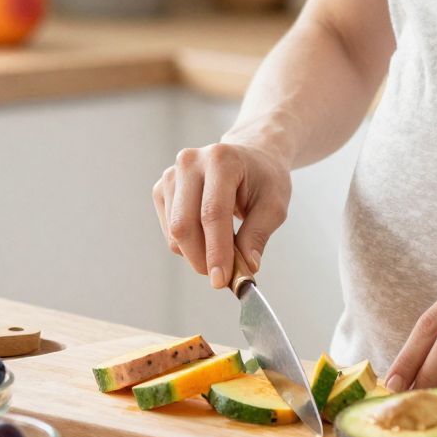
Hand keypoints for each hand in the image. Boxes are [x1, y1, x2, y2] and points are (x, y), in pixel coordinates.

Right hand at [151, 141, 291, 290]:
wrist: (250, 157)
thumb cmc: (264, 179)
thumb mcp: (274, 205)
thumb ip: (258, 235)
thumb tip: (247, 267)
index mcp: (221, 160)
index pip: (212, 213)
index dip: (216, 250)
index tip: (222, 280)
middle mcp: (190, 163)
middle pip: (184, 224)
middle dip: (201, 259)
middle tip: (222, 278)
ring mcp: (172, 174)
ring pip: (175, 232)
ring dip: (196, 254)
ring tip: (223, 251)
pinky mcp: (162, 189)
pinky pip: (169, 231)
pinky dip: (188, 245)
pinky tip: (208, 237)